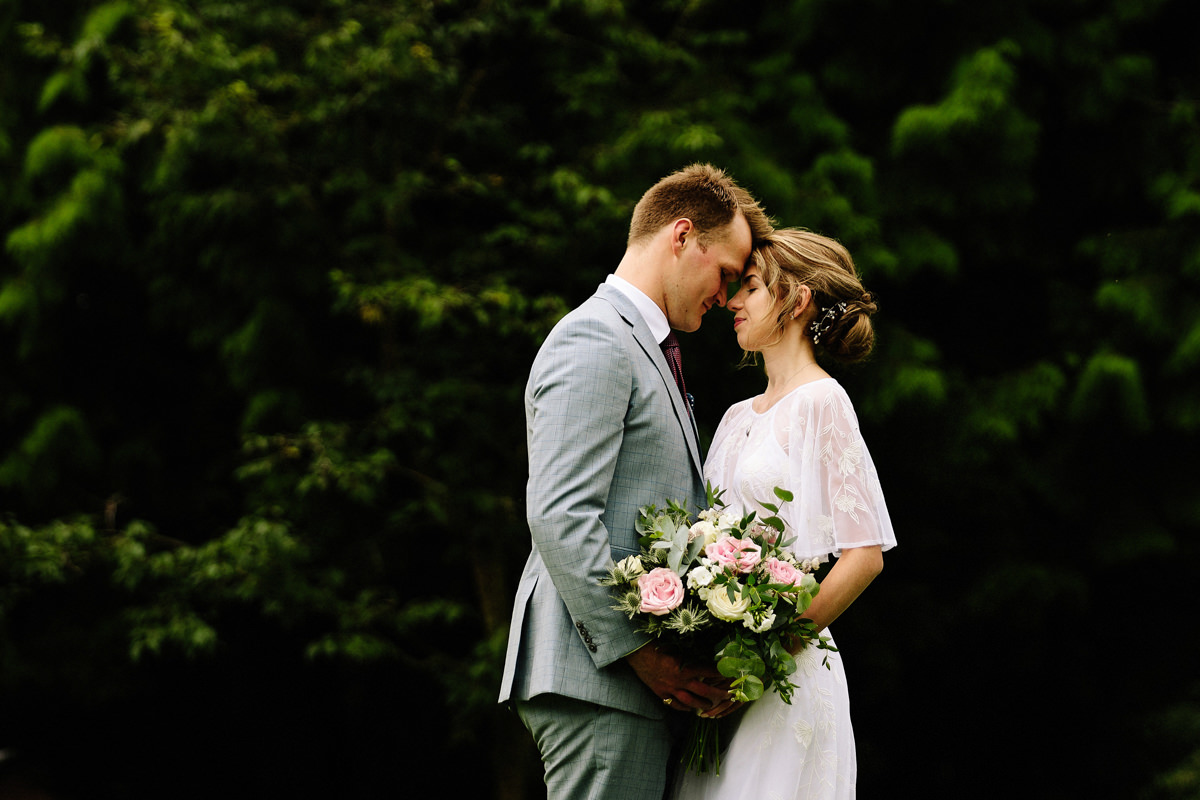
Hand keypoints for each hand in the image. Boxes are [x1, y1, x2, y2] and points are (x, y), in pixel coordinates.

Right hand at [625, 643, 741, 717]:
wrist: (637, 653)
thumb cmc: (658, 646)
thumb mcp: (677, 648)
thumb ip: (691, 656)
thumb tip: (708, 659)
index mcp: (685, 666)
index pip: (708, 672)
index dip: (720, 674)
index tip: (729, 675)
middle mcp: (680, 680)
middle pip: (704, 692)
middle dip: (718, 694)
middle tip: (728, 696)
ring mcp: (670, 689)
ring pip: (691, 702)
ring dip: (703, 705)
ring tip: (711, 706)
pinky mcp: (662, 694)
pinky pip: (676, 705)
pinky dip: (685, 708)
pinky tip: (691, 709)